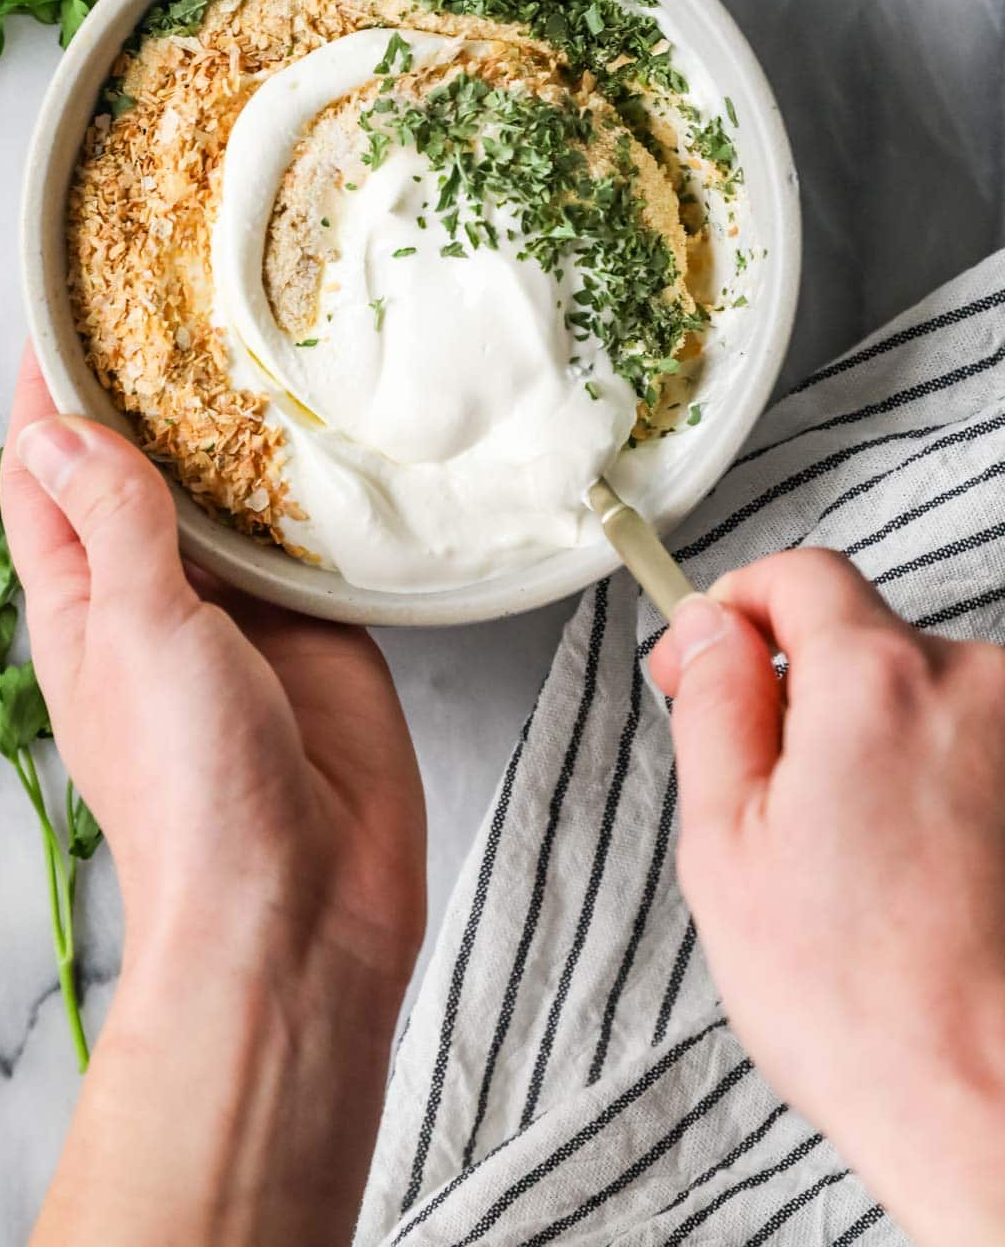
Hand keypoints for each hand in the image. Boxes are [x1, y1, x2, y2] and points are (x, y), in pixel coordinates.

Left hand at [0, 346, 425, 1245]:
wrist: (303, 906)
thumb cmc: (195, 793)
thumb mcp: (140, 635)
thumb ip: (117, 527)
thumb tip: (61, 430)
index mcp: (83, 600)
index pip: (46, 472)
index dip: (51, 391)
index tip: (68, 304)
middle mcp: (156, 596)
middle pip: (143, 470)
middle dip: (153, 391)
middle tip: (184, 296)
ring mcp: (241, 611)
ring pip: (231, 495)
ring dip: (239, 429)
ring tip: (264, 336)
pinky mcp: (320, 625)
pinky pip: (311, 535)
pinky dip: (317, 482)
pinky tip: (338, 423)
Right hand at [651, 549, 1004, 1246]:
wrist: (991, 1105)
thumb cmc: (860, 1002)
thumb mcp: (725, 841)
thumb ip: (712, 705)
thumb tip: (707, 629)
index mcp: (876, 681)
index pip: (800, 576)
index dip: (737, 610)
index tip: (707, 661)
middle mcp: (974, 686)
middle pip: (865, 641)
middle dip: (808, 698)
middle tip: (774, 806)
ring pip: (921, 701)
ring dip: (878, 748)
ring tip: (857, 867)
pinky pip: (974, 751)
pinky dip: (938, 788)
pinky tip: (918, 878)